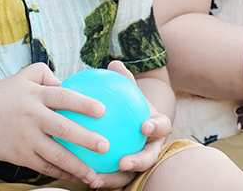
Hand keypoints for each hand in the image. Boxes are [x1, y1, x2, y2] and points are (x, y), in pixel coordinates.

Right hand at [0, 62, 110, 185]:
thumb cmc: (5, 94)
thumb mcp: (25, 76)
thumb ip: (47, 75)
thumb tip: (68, 82)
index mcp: (36, 96)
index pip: (64, 98)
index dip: (83, 104)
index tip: (102, 110)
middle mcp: (33, 118)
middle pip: (64, 130)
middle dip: (87, 140)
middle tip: (106, 146)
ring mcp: (27, 140)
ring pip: (56, 156)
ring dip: (77, 167)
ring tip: (95, 175)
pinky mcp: (22, 156)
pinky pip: (45, 167)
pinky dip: (62, 174)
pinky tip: (76, 177)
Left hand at [87, 61, 171, 188]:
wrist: (138, 124)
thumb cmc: (134, 105)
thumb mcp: (131, 92)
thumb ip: (125, 80)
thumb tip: (114, 63)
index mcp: (157, 127)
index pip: (162, 126)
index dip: (156, 127)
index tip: (145, 125)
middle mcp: (151, 148)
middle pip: (149, 159)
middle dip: (138, 163)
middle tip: (123, 162)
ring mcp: (139, 164)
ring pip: (129, 176)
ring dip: (113, 180)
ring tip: (95, 180)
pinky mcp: (125, 175)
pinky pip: (113, 178)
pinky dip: (100, 180)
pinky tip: (80, 177)